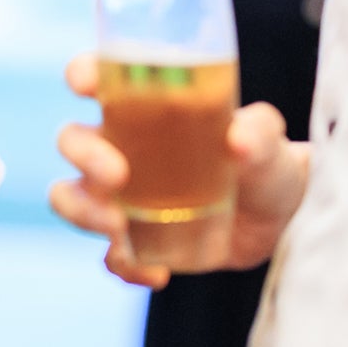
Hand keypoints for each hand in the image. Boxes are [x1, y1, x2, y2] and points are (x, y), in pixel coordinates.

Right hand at [49, 54, 306, 287]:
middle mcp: (120, 147)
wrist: (276, 224)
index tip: (85, 85)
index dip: (82, 74)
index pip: (97, 78)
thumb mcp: (270, 145)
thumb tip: (238, 140)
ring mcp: (120, 197)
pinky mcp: (132, 242)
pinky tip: (157, 272)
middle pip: (72, 140)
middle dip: (83, 156)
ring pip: (71, 198)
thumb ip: (260, 132)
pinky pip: (109, 256)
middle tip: (117, 175)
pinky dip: (124, 265)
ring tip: (118, 228)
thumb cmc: (266, 165)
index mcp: (144, 108)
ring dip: (83, 212)